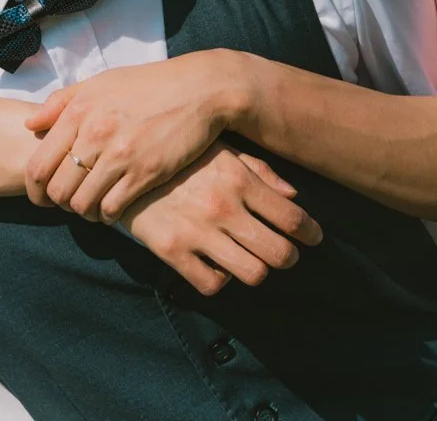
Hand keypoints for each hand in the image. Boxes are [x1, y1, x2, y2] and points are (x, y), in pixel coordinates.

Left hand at [24, 50, 259, 221]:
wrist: (200, 89)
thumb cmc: (149, 84)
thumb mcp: (101, 82)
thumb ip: (62, 101)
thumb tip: (30, 124)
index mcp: (78, 111)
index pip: (38, 166)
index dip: (35, 190)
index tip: (44, 196)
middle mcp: (95, 133)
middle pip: (57, 191)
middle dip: (60, 204)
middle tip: (72, 202)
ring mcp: (120, 155)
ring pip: (82, 204)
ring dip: (84, 212)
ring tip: (94, 206)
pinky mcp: (146, 172)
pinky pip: (112, 209)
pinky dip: (108, 215)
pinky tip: (115, 208)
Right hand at [119, 142, 322, 295]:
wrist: (123, 166)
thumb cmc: (180, 158)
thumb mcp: (221, 152)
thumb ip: (260, 173)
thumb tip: (293, 198)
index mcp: (239, 179)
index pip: (293, 219)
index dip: (311, 233)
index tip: (313, 238)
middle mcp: (222, 207)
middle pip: (280, 254)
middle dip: (289, 257)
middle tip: (285, 253)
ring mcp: (197, 232)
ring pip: (253, 274)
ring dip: (257, 270)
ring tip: (252, 260)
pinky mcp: (172, 252)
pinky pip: (212, 284)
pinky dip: (221, 278)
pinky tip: (218, 265)